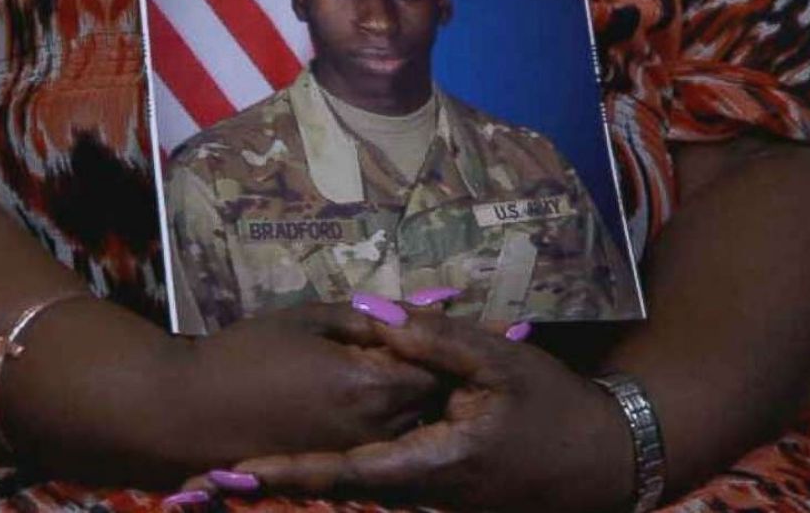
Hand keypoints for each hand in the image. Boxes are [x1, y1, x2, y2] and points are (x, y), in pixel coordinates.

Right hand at [191, 303, 438, 462]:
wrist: (189, 411)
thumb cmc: (245, 353)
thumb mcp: (307, 319)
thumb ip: (364, 318)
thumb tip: (412, 312)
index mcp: (368, 383)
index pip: (434, 365)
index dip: (433, 341)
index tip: (418, 321)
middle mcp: (374, 425)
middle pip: (428, 397)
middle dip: (426, 367)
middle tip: (405, 339)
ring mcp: (357, 452)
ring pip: (409, 420)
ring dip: (407, 393)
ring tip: (381, 363)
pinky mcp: (339, 465)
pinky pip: (383, 439)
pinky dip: (386, 416)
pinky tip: (359, 394)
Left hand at [230, 312, 633, 511]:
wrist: (602, 462)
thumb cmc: (553, 409)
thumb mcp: (499, 364)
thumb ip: (435, 340)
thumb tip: (376, 314)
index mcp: (430, 461)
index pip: (344, 472)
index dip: (287, 473)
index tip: (232, 473)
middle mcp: (421, 492)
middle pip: (339, 488)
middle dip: (277, 484)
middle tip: (207, 485)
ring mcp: (430, 498)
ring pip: (355, 488)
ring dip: (301, 479)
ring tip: (240, 475)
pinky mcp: (440, 493)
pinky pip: (380, 483)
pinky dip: (338, 475)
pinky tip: (308, 461)